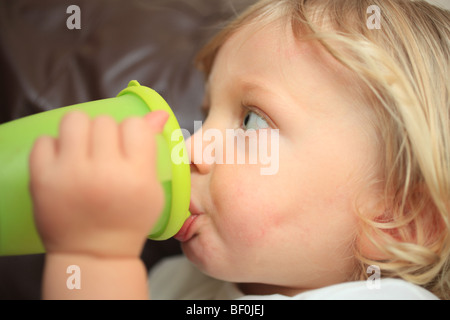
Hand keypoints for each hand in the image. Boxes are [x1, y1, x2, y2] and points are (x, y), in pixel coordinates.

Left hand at [29, 110, 167, 257]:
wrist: (93, 253)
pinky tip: (63, 164)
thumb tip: (158, 113)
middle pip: (105, 121)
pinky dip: (53, 148)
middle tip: (104, 156)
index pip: (135, 125)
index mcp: (136, 177)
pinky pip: (44, 140)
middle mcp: (104, 173)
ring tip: (82, 152)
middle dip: (106, 135)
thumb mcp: (152, 189)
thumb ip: (153, 149)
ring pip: (74, 120)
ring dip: (80, 132)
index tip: (127, 150)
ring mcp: (70, 175)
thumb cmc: (128, 221)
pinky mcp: (42, 179)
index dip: (132, 134)